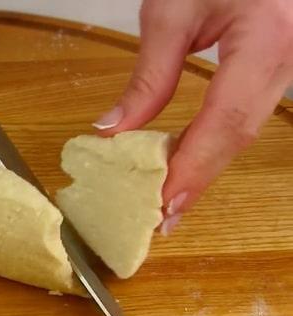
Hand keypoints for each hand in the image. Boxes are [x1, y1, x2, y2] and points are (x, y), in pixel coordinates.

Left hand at [93, 0, 292, 234]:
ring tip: (168, 198)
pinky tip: (189, 160)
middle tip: (161, 218)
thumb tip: (115, 129)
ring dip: (205, 164)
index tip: (163, 206)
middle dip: (198, 178)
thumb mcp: (172, 9)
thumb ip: (149, 74)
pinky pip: (249, 110)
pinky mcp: (282, 62)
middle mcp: (289, 55)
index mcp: (267, 38)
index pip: (226, 120)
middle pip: (240, 132)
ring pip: (247, 125)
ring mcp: (292, 60)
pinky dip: (215, 139)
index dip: (195, 168)